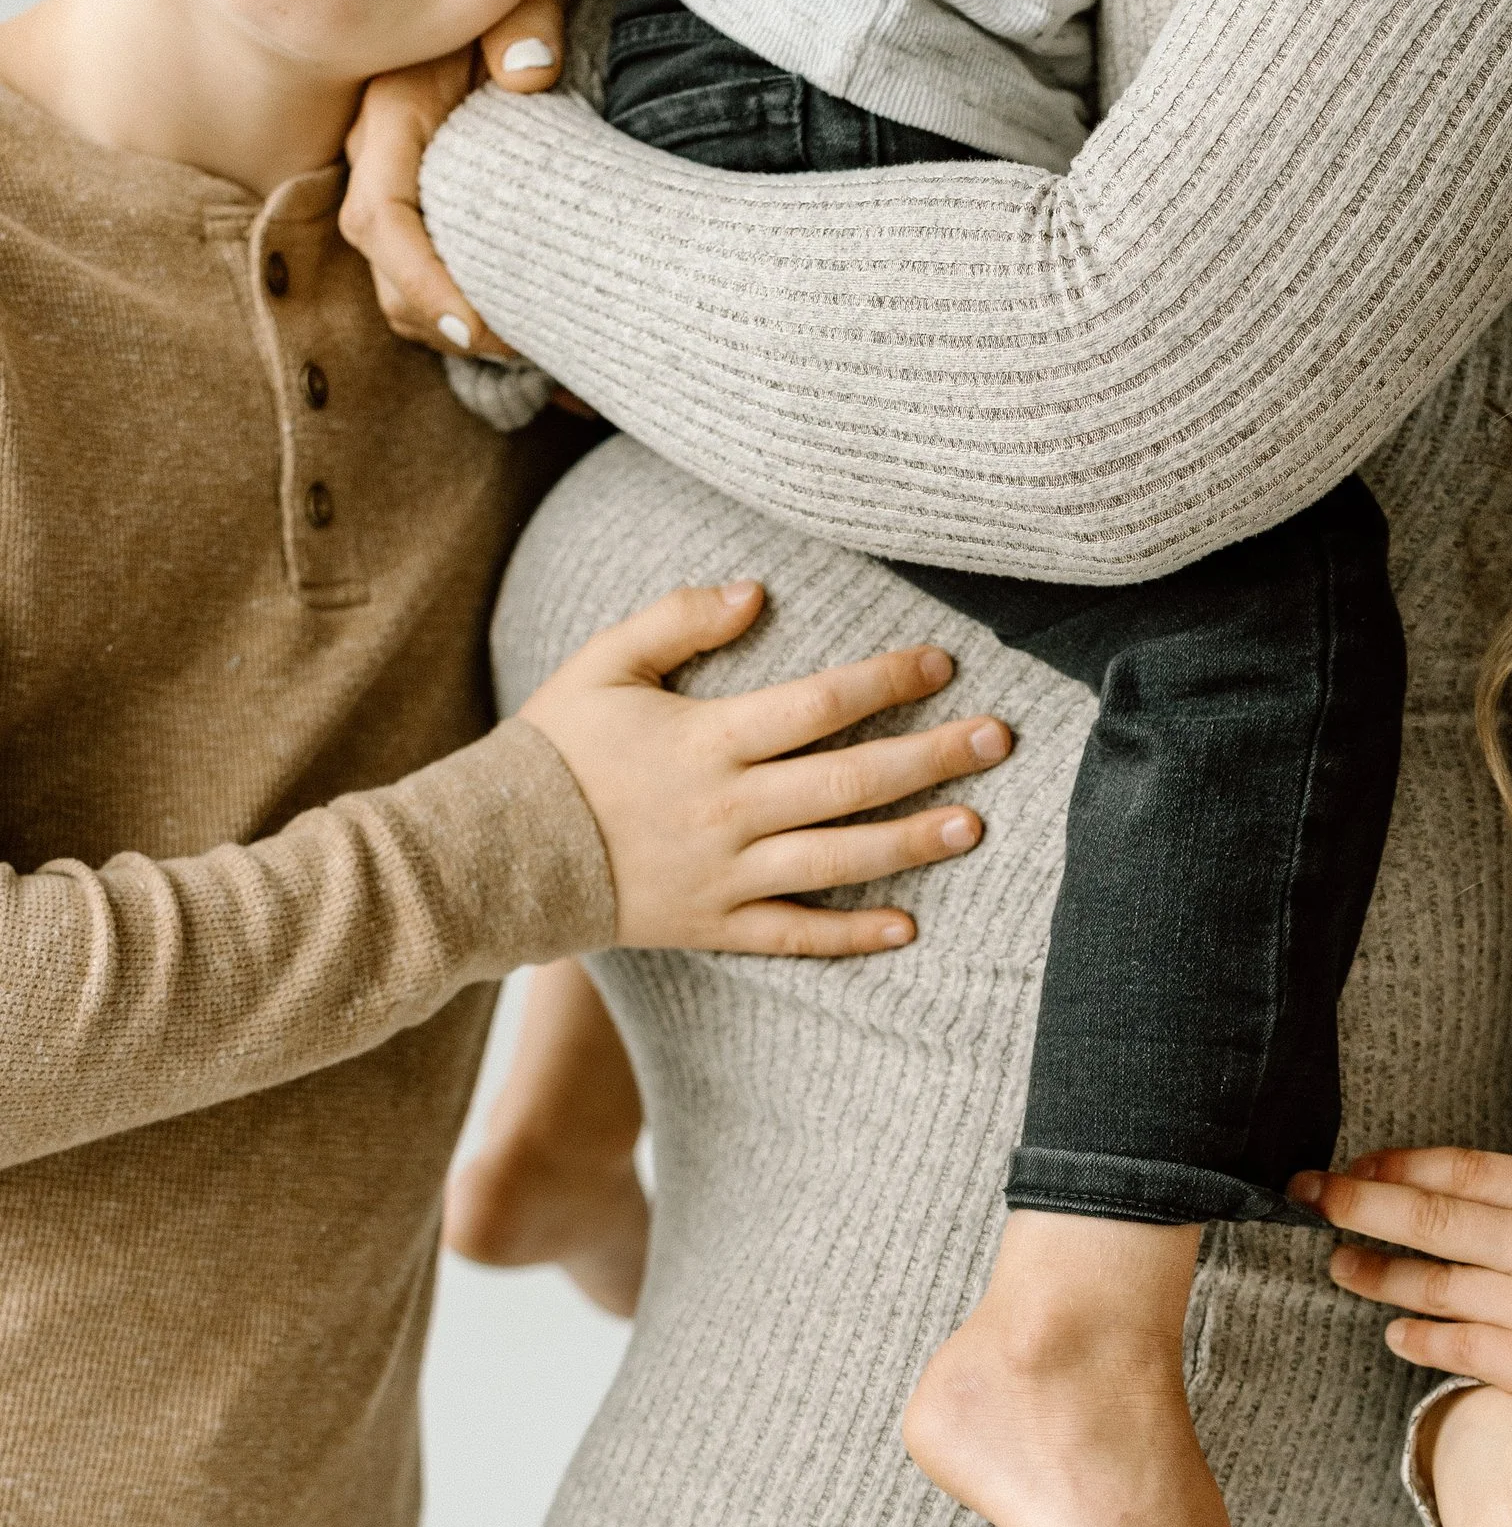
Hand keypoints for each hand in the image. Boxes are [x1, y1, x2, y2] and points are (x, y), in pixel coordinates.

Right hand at [341, 0, 572, 356]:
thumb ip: (528, 23)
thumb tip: (528, 73)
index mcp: (391, 110)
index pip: (381, 217)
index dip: (422, 283)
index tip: (478, 329)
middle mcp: (376, 154)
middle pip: (384, 267)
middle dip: (443, 322)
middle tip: (524, 349)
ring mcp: (390, 182)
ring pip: (395, 283)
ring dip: (451, 326)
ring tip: (528, 345)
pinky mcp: (415, 201)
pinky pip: (418, 273)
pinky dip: (458, 309)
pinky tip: (521, 324)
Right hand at [518, 604, 1013, 953]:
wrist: (498, 851)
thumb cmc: (557, 747)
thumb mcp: (604, 663)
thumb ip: (678, 620)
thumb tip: (756, 590)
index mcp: (707, 739)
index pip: (819, 705)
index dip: (886, 681)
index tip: (941, 662)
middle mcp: (728, 810)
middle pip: (849, 781)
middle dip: (932, 757)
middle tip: (999, 739)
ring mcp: (725, 875)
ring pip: (837, 859)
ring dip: (912, 842)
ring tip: (976, 824)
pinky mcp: (714, 926)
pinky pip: (795, 935)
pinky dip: (851, 934)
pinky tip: (907, 927)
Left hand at [1293, 1103, 1511, 1403]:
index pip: (1460, 1172)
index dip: (1398, 1166)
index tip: (1357, 1162)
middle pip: (1426, 1220)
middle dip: (1355, 1204)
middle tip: (1303, 1195)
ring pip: (1431, 1286)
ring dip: (1375, 1273)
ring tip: (1336, 1261)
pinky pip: (1463, 1349)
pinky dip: (1420, 1340)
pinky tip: (1392, 1334)